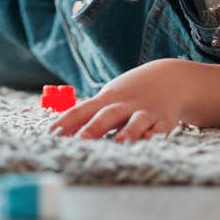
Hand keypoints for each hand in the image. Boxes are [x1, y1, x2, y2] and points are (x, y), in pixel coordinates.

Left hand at [47, 59, 194, 142]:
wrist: (168, 77)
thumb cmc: (129, 93)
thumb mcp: (108, 98)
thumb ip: (86, 115)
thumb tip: (59, 131)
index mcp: (106, 99)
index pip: (82, 110)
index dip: (66, 121)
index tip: (50, 134)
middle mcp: (124, 105)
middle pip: (107, 115)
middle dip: (94, 128)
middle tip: (80, 140)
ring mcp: (145, 111)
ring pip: (135, 121)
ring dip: (127, 131)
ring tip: (120, 143)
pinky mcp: (164, 120)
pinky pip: (160, 129)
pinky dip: (156, 135)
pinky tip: (152, 140)